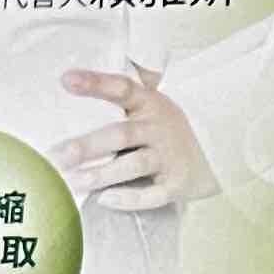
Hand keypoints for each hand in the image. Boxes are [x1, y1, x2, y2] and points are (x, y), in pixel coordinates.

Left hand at [58, 64, 219, 211]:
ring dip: (101, 175)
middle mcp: (158, 128)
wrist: (217, 152)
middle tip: (56, 156)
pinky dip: (129, 199)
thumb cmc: (167, 127)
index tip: (66, 80)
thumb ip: (122, 90)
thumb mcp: (151, 103)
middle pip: (120, 135)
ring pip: (133, 166)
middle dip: (87, 146)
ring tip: (72, 182)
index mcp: (150, 104)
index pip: (121, 88)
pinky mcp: (176, 184)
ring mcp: (168, 157)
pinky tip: (104, 200)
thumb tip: (75, 74)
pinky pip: (151, 195)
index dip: (95, 83)